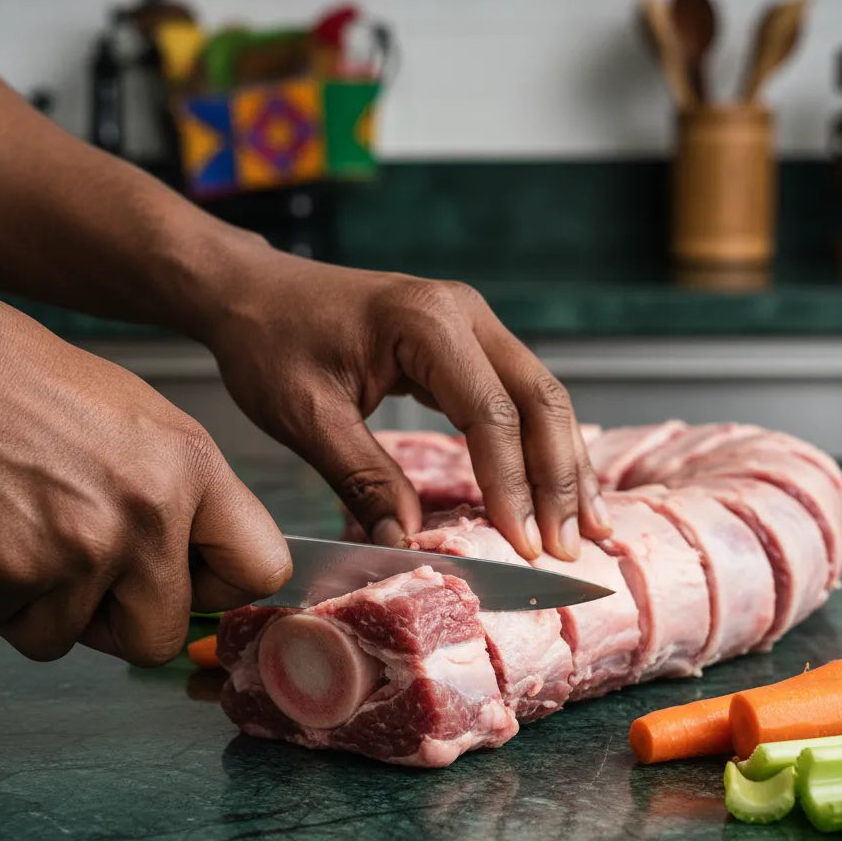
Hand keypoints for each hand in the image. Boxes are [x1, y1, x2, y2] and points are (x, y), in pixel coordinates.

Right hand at [0, 251, 289, 663]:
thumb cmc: (22, 384)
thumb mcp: (139, 424)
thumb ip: (181, 499)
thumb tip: (194, 569)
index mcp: (192, 468)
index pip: (261, 569)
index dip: (219, 593)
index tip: (188, 589)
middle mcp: (149, 511)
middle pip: (160, 638)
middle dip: (113, 623)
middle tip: (79, 581)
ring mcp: (81, 546)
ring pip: (64, 639)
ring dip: (33, 605)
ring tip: (14, 536)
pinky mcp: (9, 571)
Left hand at [200, 240, 609, 560]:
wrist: (252, 293)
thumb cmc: (270, 342)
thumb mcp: (307, 416)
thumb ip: (363, 478)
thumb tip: (409, 542)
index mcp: (427, 322)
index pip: (492, 413)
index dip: (512, 485)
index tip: (524, 545)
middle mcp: (465, 314)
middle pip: (540, 401)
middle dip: (559, 480)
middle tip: (571, 547)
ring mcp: (471, 326)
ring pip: (542, 399)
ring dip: (565, 465)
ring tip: (589, 527)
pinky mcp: (466, 345)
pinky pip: (518, 398)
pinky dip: (541, 447)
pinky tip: (555, 490)